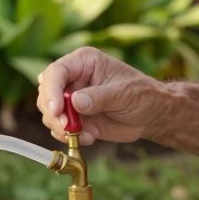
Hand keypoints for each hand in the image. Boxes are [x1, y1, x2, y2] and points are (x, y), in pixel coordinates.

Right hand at [36, 47, 167, 144]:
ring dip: (60, 127)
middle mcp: (73, 78)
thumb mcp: (125, 93)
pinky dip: (69, 137)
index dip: (52, 90)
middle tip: (68, 128)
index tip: (57, 110)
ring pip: (49, 113)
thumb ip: (100, 97)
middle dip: (53, 113)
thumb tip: (75, 102)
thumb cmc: (143, 94)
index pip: (57, 72)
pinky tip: (90, 138)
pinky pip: (60, 128)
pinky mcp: (75, 118)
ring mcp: (72, 99)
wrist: (152, 115)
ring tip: (83, 134)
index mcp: (84, 62)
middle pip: (46, 93)